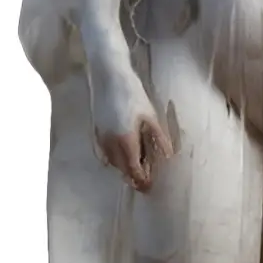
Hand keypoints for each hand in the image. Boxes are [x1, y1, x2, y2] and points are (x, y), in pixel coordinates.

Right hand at [89, 71, 173, 192]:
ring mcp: (100, 137)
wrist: (108, 75)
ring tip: (136, 166)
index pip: (133, 169)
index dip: (141, 180)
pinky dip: (113, 158)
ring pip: (111, 162)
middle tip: (145, 179)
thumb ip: (159, 139)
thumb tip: (168, 157)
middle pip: (121, 169)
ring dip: (123, 167)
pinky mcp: (94, 130)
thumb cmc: (132, 93)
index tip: (149, 187)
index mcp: (125, 140)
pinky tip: (122, 154)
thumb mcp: (150, 116)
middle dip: (133, 176)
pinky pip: (103, 153)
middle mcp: (109, 143)